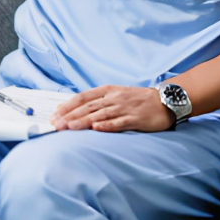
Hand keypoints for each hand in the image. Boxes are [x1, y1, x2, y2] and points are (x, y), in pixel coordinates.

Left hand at [49, 85, 174, 132]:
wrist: (164, 100)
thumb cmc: (136, 100)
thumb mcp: (115, 95)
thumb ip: (98, 101)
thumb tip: (76, 110)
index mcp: (106, 90)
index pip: (83, 97)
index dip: (68, 106)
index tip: (54, 114)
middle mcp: (113, 97)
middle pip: (88, 106)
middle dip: (70, 116)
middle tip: (56, 124)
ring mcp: (124, 107)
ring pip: (100, 114)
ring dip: (84, 120)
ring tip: (70, 127)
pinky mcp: (136, 118)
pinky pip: (120, 122)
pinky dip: (107, 125)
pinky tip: (96, 129)